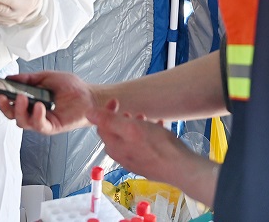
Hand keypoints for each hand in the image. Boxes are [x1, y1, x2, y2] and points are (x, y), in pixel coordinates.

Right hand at [0, 70, 95, 133]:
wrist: (89, 95)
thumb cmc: (70, 87)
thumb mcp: (45, 77)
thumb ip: (28, 79)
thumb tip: (9, 78)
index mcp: (29, 100)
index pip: (8, 99)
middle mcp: (32, 113)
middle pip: (11, 114)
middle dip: (3, 106)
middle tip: (2, 96)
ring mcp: (41, 121)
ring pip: (22, 121)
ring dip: (20, 110)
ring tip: (23, 98)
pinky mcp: (52, 128)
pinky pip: (39, 126)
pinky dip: (37, 116)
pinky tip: (39, 106)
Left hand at [87, 99, 219, 205]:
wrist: (181, 168)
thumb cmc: (157, 146)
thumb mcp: (131, 127)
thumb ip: (108, 120)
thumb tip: (87, 113)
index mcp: (114, 146)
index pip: (101, 126)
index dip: (106, 110)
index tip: (117, 100)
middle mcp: (122, 156)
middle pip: (115, 133)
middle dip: (121, 118)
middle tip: (133, 110)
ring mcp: (136, 162)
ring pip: (129, 139)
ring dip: (135, 125)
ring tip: (145, 118)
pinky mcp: (148, 164)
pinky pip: (143, 146)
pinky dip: (147, 134)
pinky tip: (158, 128)